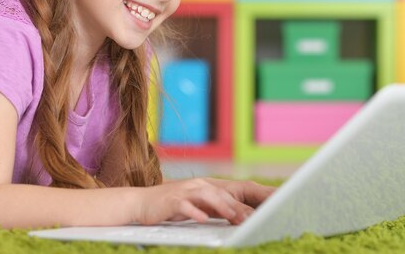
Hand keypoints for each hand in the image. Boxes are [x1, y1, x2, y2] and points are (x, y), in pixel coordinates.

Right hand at [135, 178, 276, 225]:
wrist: (142, 202)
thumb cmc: (172, 206)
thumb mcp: (197, 207)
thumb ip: (215, 209)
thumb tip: (239, 217)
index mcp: (206, 186)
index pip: (230, 192)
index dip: (246, 200)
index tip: (262, 210)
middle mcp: (197, 185)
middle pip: (222, 194)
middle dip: (238, 206)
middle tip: (251, 219)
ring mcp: (184, 191)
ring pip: (207, 196)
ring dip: (221, 206)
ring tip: (233, 216)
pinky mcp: (172, 200)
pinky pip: (185, 205)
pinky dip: (195, 211)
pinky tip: (203, 219)